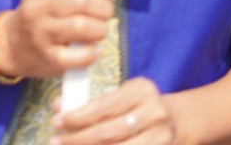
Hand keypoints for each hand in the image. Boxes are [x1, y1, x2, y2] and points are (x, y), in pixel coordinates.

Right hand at [0, 0, 113, 80]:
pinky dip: (92, 53)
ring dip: (100, 30)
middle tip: (104, 15)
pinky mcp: (48, 57)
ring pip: (81, 26)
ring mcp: (40, 32)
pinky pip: (78, 56)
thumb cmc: (42, 15)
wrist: (13, 46)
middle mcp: (37, 5)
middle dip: (103, 8)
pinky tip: (93, 51)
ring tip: (98, 32)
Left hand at [52, 77, 182, 144]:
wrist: (174, 121)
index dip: (77, 116)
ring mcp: (161, 138)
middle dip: (77, 138)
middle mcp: (155, 113)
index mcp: (141, 91)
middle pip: (108, 133)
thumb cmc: (137, 106)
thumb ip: (90, 100)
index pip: (103, 107)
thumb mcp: (119, 95)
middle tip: (56, 141)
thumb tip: (58, 106)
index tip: (56, 120)